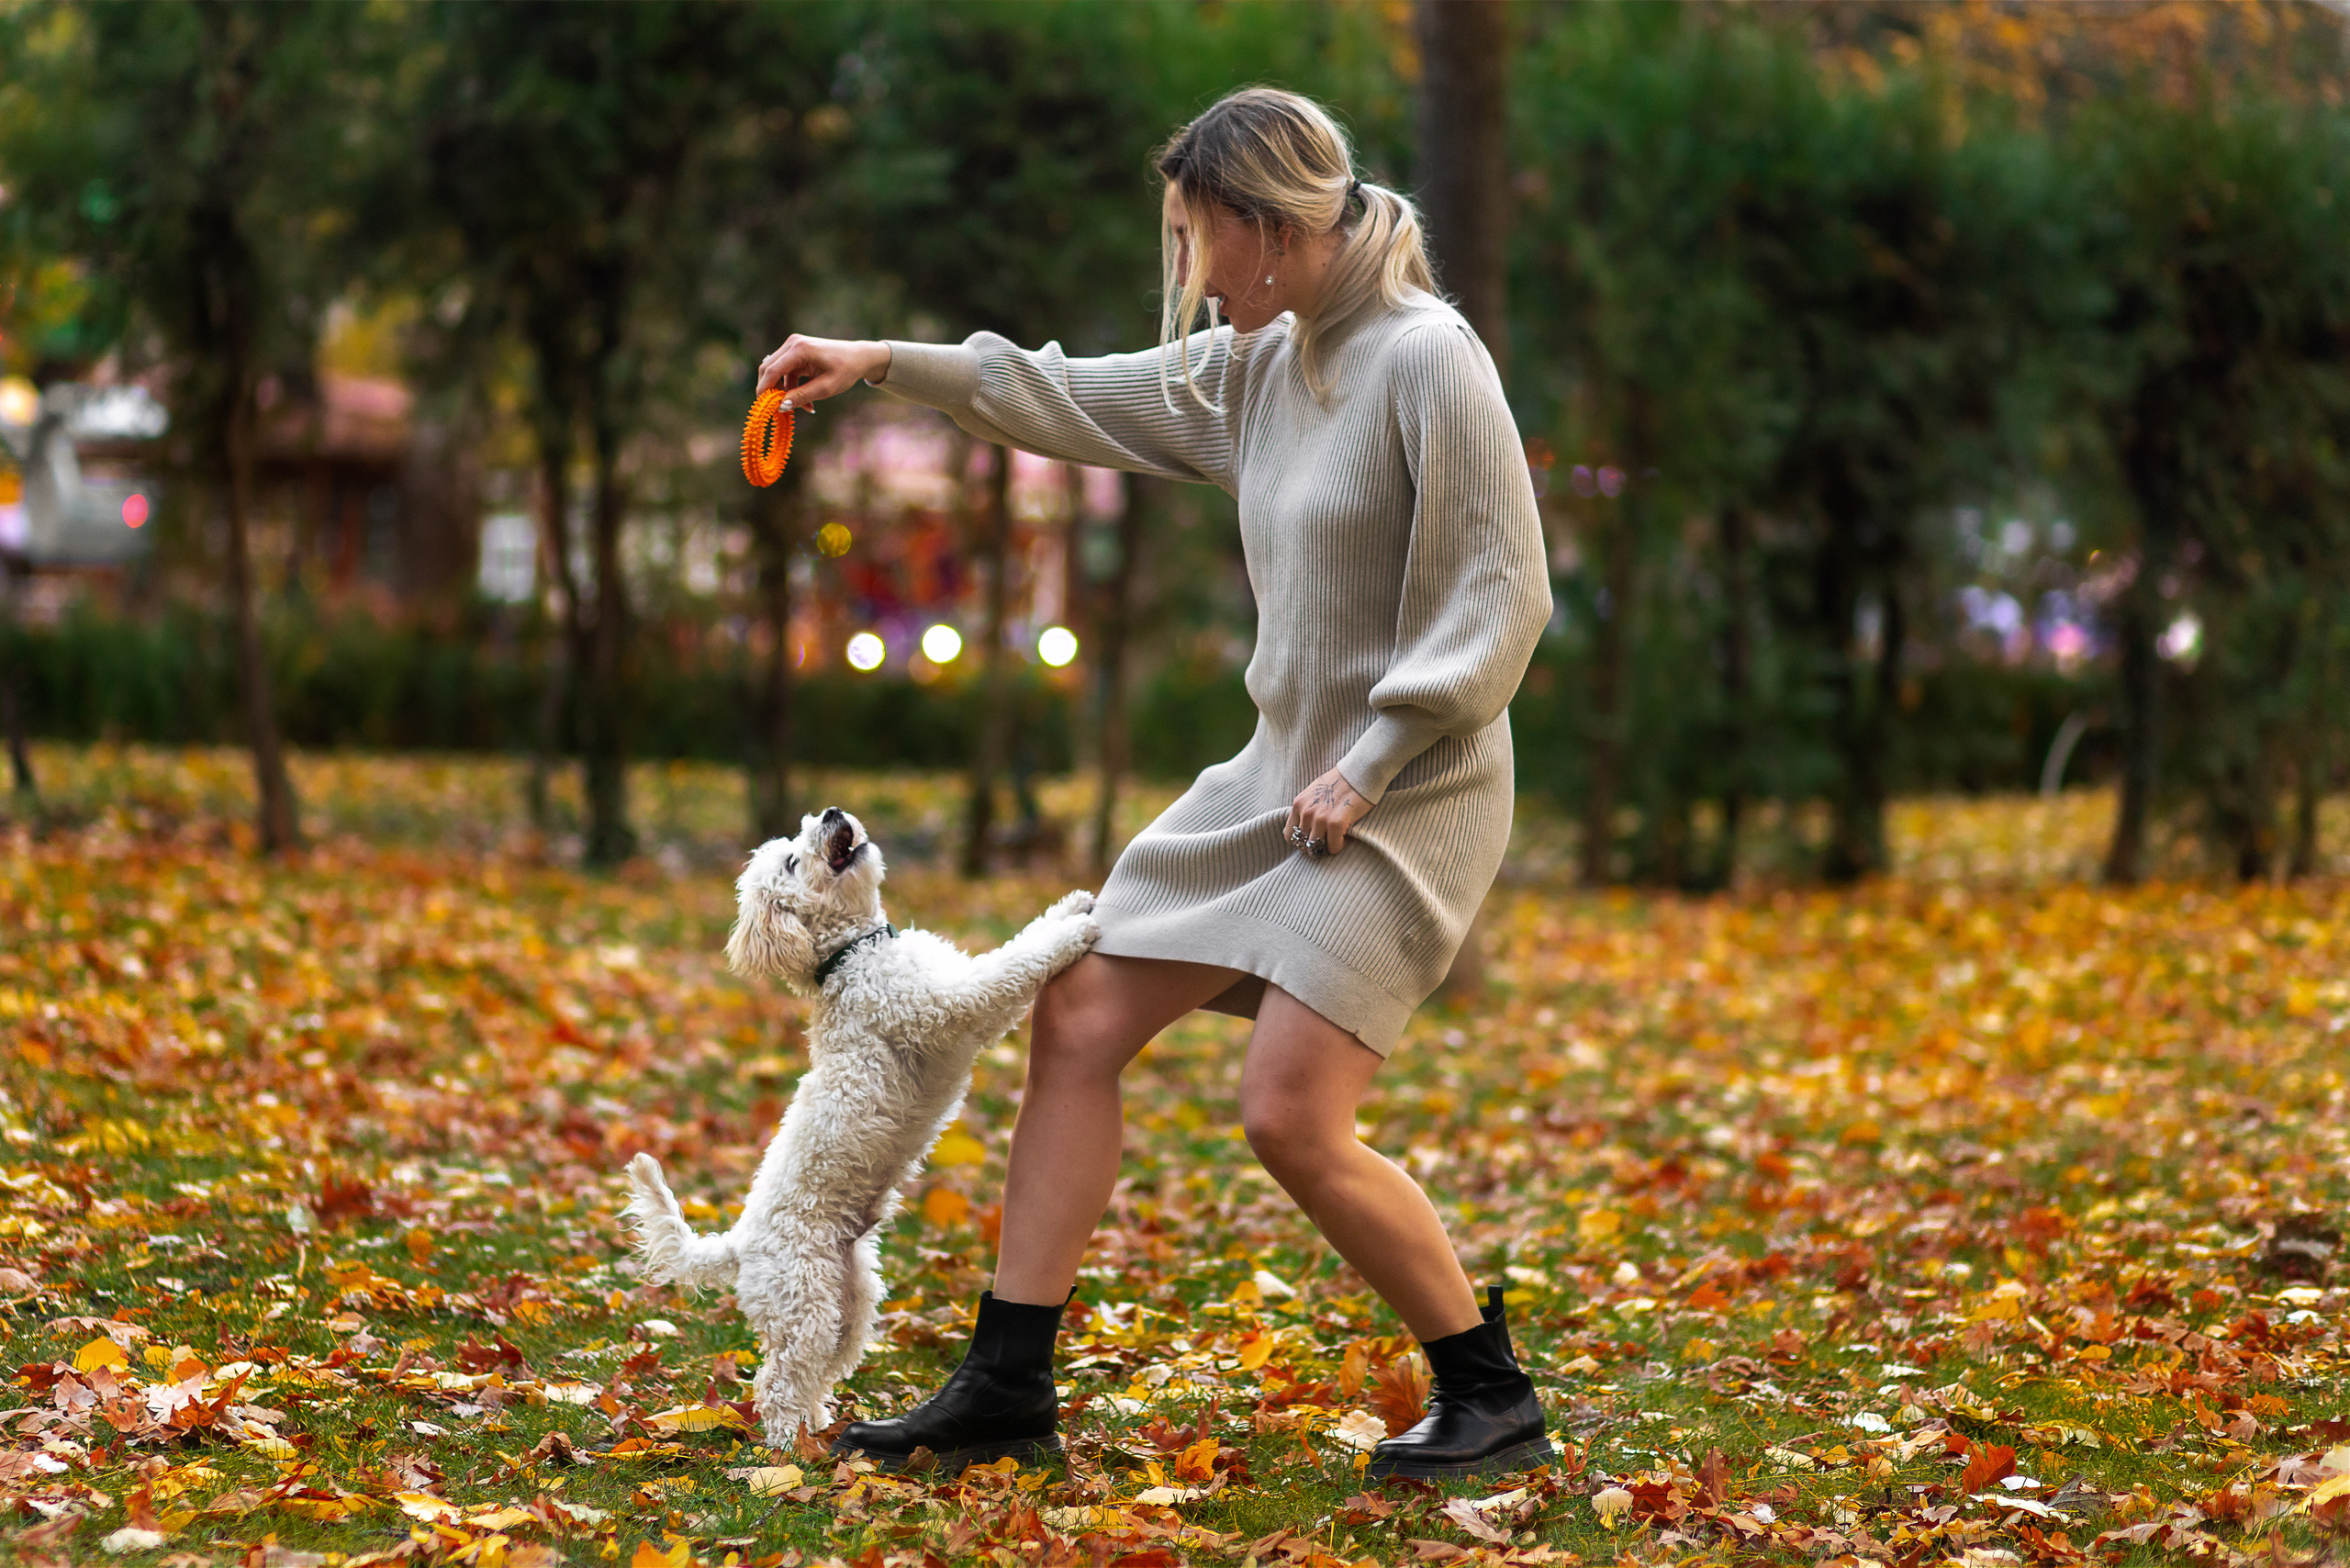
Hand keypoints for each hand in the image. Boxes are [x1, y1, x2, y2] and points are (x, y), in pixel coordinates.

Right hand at [755, 334, 891, 403]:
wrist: (858, 357)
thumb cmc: (845, 371)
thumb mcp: (826, 388)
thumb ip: (802, 396)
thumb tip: (780, 406)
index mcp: (800, 349)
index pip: (772, 370)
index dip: (764, 390)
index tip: (762, 407)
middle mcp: (793, 343)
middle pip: (768, 369)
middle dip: (771, 391)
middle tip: (778, 409)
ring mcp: (793, 345)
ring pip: (775, 371)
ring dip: (785, 391)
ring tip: (806, 406)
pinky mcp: (795, 351)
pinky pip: (785, 372)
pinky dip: (792, 387)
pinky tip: (807, 400)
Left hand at [1286, 767, 1371, 858]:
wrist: (1359, 773)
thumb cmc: (1340, 782)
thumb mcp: (1314, 792)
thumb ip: (1307, 807)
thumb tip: (1304, 825)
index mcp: (1298, 804)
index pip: (1289, 835)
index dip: (1301, 841)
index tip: (1313, 839)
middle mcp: (1306, 812)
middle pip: (1303, 844)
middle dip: (1315, 845)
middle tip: (1327, 840)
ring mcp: (1320, 818)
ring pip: (1317, 848)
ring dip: (1327, 847)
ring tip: (1337, 838)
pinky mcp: (1336, 823)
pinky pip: (1334, 847)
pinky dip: (1339, 846)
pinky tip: (1345, 837)